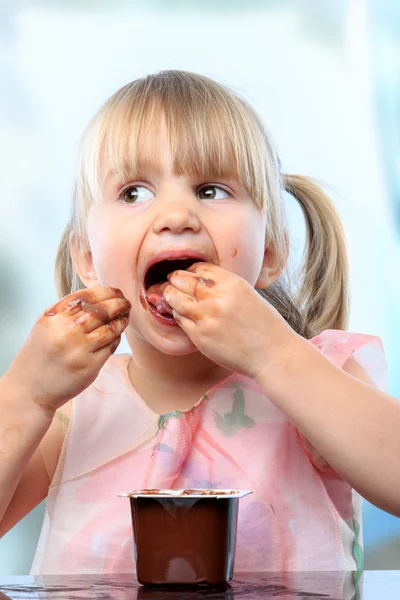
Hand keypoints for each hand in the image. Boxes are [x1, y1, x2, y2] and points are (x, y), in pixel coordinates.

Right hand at [5, 287, 130, 413]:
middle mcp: (66, 332)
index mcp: (53, 318)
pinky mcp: (90, 366)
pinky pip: (110, 346)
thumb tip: (99, 296)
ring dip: (121, 320)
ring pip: (110, 328)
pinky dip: (116, 338)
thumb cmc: (39, 355)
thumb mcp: (45, 326)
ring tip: (125, 317)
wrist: (29, 389)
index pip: (86, 297)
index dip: (106, 292)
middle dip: (119, 303)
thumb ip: (67, 311)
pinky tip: (116, 335)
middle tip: (126, 302)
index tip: (115, 292)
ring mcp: (79, 350)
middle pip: (102, 311)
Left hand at [162, 263, 295, 378]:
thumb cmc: (264, 325)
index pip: (200, 268)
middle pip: (184, 280)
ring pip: (176, 299)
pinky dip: (177, 313)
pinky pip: (180, 320)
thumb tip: (201, 281)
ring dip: (169, 295)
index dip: (190, 270)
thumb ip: (225, 286)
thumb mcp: (248, 294)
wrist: (272, 354)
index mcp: (232, 284)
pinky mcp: (200, 337)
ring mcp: (207, 318)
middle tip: (171, 280)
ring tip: (168, 294)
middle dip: (174, 278)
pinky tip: (179, 312)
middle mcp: (218, 298)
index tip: (187, 273)